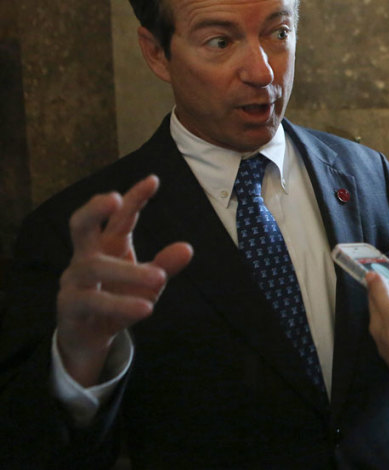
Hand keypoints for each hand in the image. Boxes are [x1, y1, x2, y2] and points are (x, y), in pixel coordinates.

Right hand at [56, 175, 192, 386]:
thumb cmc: (118, 300)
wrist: (89, 339)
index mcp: (107, 246)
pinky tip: (145, 308)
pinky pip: (92, 302)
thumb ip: (165, 265)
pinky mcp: (70, 307)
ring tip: (159, 279)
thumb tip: (187, 248)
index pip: (119, 217)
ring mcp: (74, 281)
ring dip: (128, 272)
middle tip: (114, 198)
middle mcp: (86, 257)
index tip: (153, 180)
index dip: (134, 198)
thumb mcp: (148, 284)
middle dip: (94, 208)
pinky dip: (120, 304)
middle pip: (79, 225)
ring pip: (94, 267)